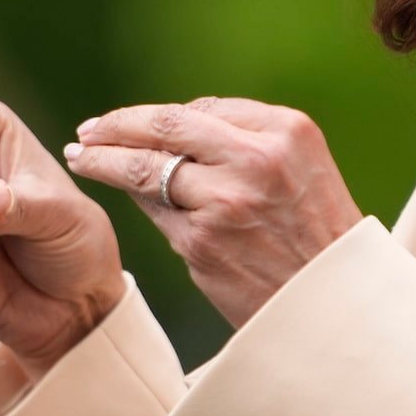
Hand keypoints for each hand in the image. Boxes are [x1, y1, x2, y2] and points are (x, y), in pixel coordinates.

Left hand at [66, 98, 362, 330]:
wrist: (333, 306)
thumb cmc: (318, 238)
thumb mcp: (304, 171)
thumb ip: (249, 144)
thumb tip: (172, 130)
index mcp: (288, 131)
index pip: (204, 109)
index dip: (160, 115)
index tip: (131, 120)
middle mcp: (256, 158)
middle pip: (166, 125)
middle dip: (118, 125)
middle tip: (88, 131)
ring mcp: (225, 200)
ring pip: (146, 167)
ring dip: (104, 160)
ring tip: (81, 156)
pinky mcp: (201, 241)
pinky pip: (154, 210)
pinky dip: (134, 199)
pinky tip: (118, 194)